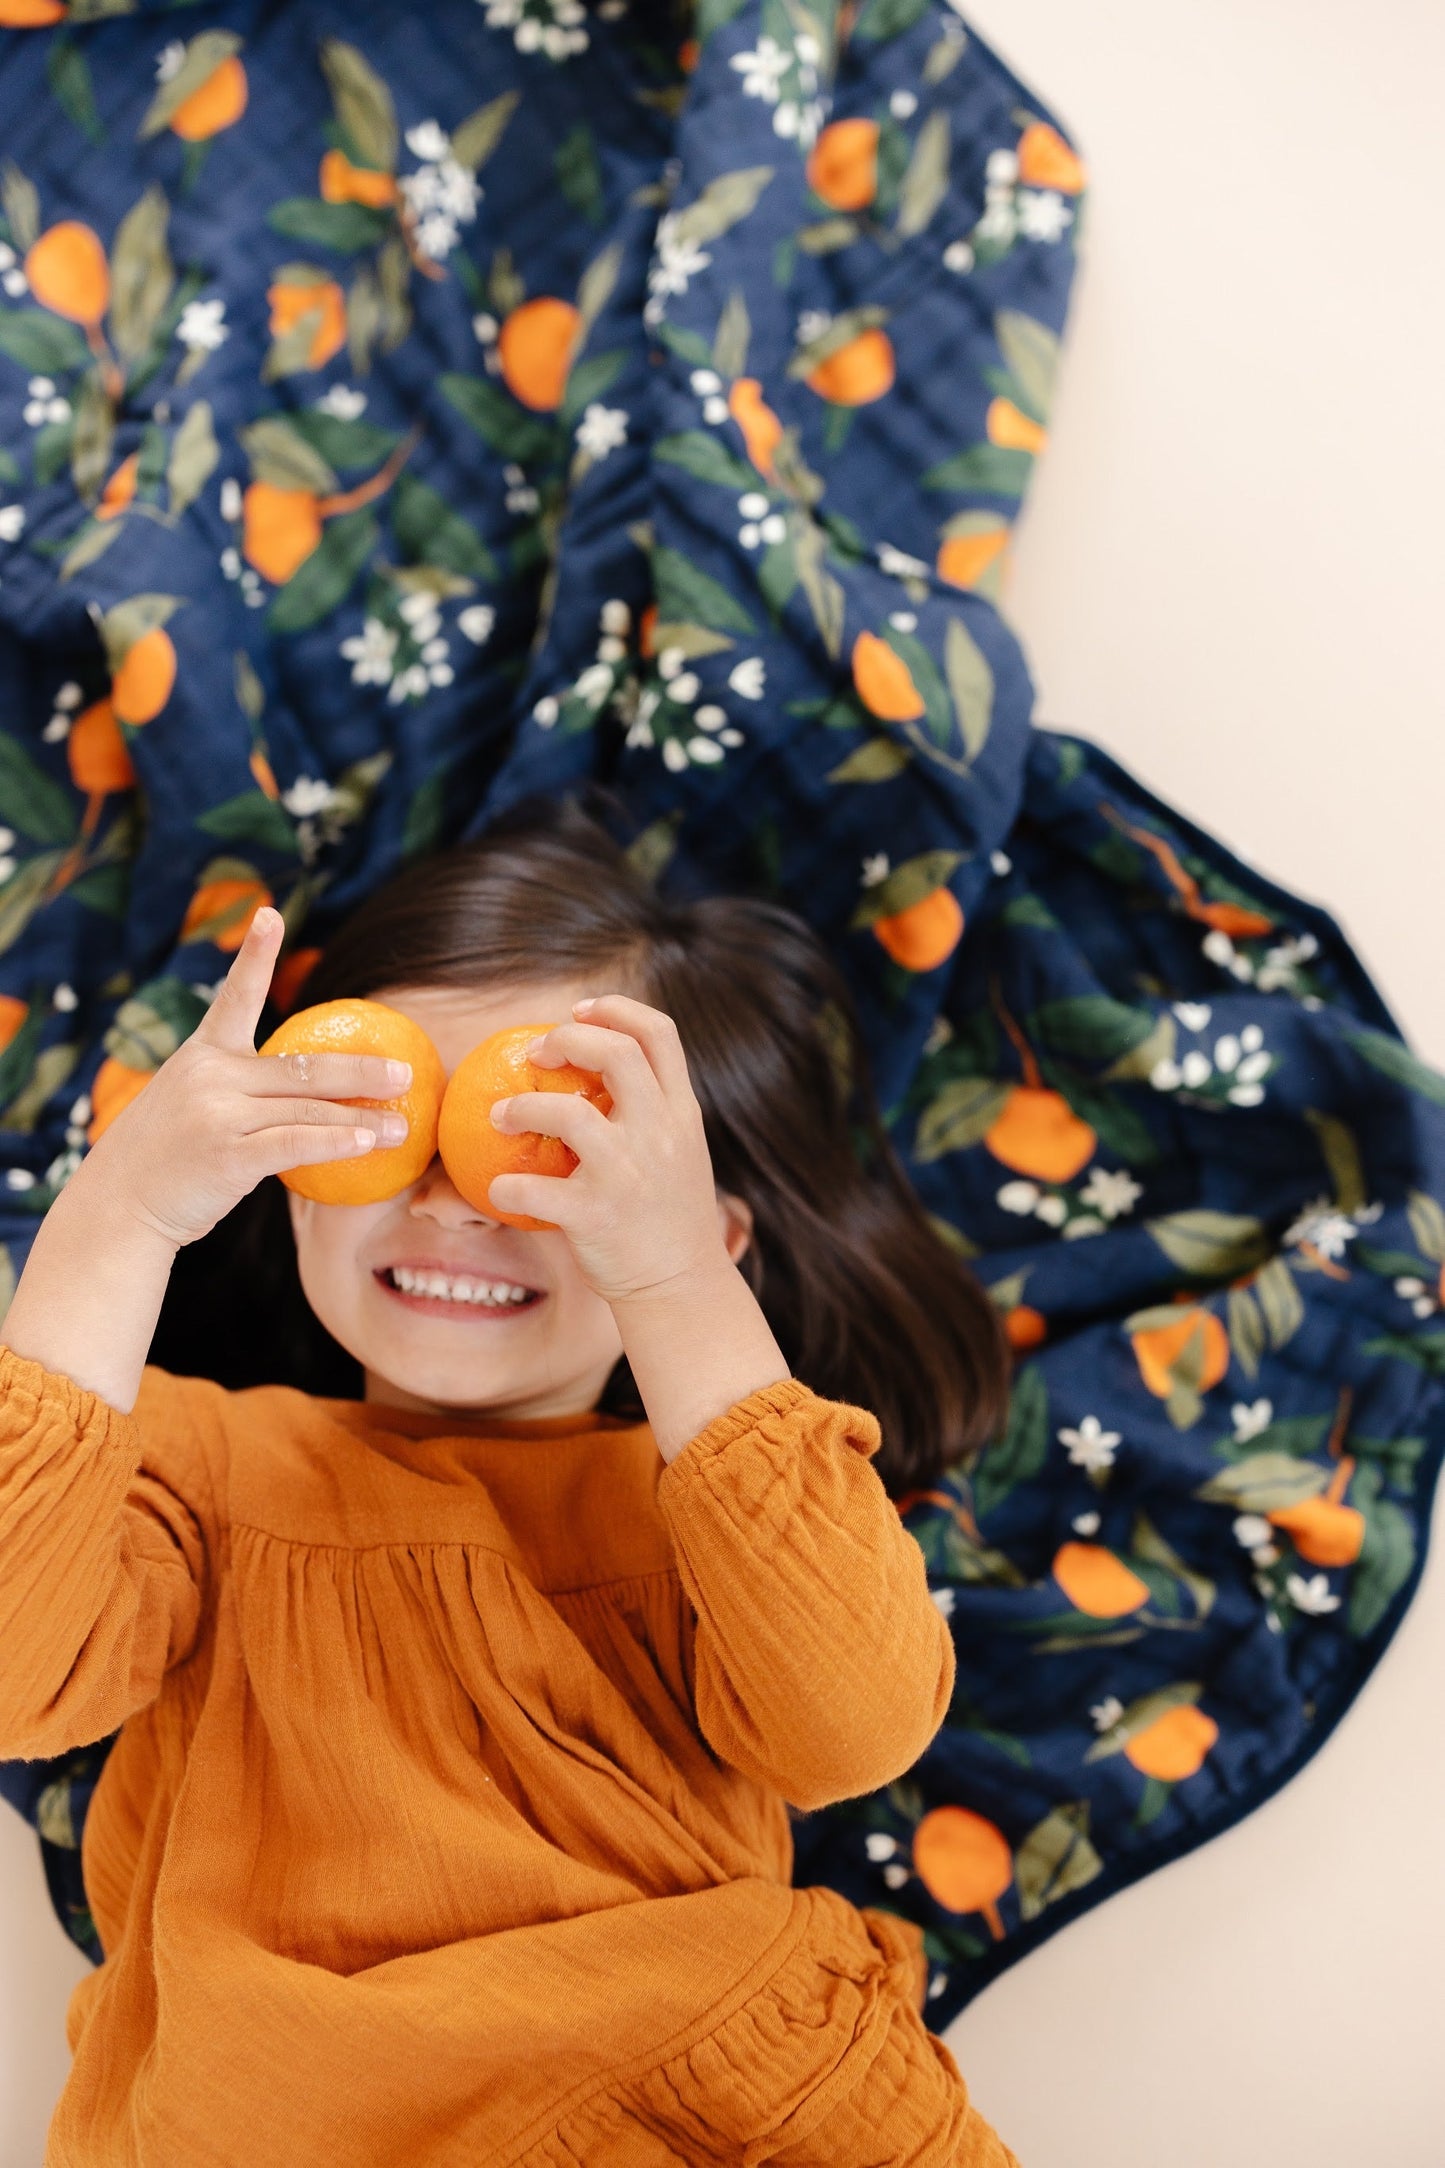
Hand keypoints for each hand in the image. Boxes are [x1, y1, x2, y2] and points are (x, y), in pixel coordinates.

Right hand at [81, 907, 411, 1251]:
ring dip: (363, 1118)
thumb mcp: (191, 1105)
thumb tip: (311, 1097)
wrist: (118, 1205)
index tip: (270, 913)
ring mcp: (219, 1113)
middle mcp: (212, 1075)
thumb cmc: (166, 1159)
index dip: (254, 954)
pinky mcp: (228, 1154)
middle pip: (304, 1066)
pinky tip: (367, 1145)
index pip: (234, 996)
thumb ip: (239, 1091)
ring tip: (402, 1125)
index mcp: (203, 1054)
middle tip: (405, 1072)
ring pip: (309, 1108)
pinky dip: (337, 1143)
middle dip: (361, 1070)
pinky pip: (296, 1145)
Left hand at [486, 995, 734, 1307]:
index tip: (579, 1010)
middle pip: (615, 1052)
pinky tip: (499, 1191)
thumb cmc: (670, 1222)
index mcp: (682, 1113)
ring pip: (566, 1112)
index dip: (615, 1009)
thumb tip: (594, 1080)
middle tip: (536, 1055)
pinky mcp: (595, 1215)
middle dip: (566, 1039)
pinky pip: (531, 1188)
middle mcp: (660, 1133)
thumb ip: (651, 1116)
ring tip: (501, 1116)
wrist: (682, 1290)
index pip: (659, 1033)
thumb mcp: (679, 1155)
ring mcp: (628, 1173)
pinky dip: (506, 1187)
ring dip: (522, 1107)